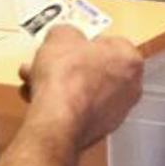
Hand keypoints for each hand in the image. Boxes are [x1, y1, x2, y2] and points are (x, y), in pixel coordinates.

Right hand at [18, 26, 143, 149]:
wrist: (57, 120)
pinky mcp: (99, 132)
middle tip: (48, 62)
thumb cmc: (66, 72)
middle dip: (69, 65)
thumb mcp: (61, 35)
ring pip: (85, 91)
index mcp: (130, 59)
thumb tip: (66, 39)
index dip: (86, 42)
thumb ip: (67, 33)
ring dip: (61, 84)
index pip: (111, 43)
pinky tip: (36, 100)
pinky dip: (62, 104)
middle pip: (96, 69)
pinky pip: (79, 110)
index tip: (69, 46)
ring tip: (33, 81)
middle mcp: (131, 87)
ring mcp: (117, 113)